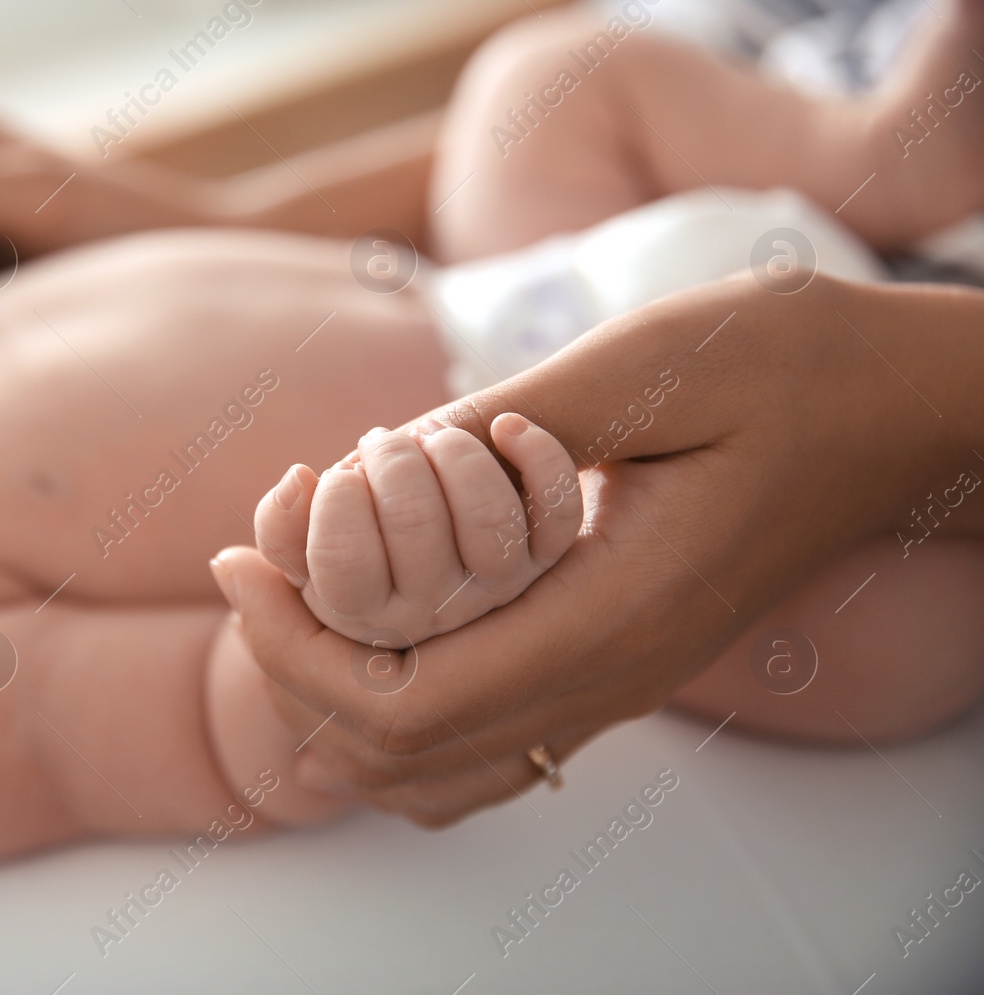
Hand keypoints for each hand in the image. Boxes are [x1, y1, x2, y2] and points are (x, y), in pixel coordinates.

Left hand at [213, 271, 983, 826]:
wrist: (897, 407)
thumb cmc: (790, 366)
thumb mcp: (646, 364)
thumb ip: (505, 423)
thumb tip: (376, 465)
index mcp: (610, 619)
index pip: (405, 706)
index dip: (294, 650)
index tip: (239, 558)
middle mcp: (607, 680)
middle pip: (399, 758)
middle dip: (295, 672)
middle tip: (252, 562)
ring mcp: (613, 685)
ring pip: (436, 772)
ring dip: (339, 698)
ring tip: (295, 595)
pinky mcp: (614, 665)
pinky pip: (481, 742)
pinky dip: (397, 705)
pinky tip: (374, 617)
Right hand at [251, 418, 581, 645]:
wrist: (432, 581)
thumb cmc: (356, 556)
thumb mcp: (303, 557)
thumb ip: (282, 530)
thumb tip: (297, 479)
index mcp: (364, 615)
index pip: (344, 562)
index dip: (336, 499)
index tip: (337, 475)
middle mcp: (434, 611)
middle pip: (414, 522)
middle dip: (390, 458)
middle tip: (378, 442)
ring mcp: (496, 586)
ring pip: (488, 516)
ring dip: (456, 453)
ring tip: (431, 438)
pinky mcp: (548, 557)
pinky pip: (559, 511)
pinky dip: (540, 455)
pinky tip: (506, 427)